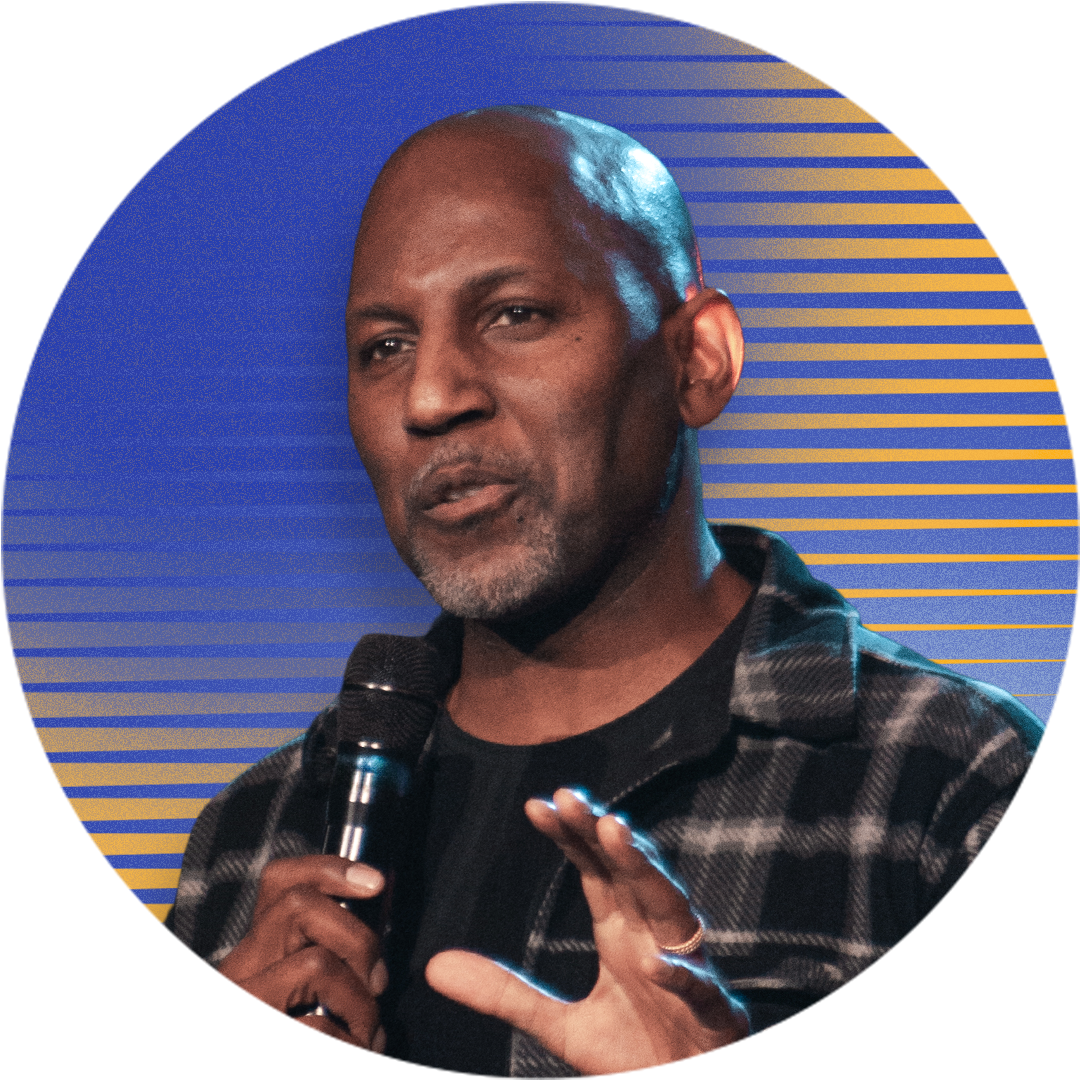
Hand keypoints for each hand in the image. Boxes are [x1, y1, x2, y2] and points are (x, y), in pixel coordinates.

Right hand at [208, 855, 387, 1079]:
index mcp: (257, 949)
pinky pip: (315, 1029)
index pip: (279, 880)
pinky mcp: (247, 1050)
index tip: (375, 882)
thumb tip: (380, 942)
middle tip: (378, 983)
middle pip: (299, 905)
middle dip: (358, 938)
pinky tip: (355, 1068)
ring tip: (370, 1038)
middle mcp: (238, 969)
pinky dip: (350, 1050)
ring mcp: (237, 1008)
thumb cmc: (302, 1055)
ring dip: (361, 1004)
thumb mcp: (313, 996)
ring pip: (316, 963)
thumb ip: (334, 959)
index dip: (329, 868)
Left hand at [426, 789, 766, 1079]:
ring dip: (644, 871)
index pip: (595, 872)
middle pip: (629, 874)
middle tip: (572, 797)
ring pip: (670, 909)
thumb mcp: (561, 1028)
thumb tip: (434, 966)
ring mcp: (687, 972)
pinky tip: (658, 961)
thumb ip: (505, 993)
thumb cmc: (640, 1057)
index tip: (537, 805)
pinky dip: (682, 974)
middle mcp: (655, 940)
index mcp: (622, 935)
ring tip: (616, 834)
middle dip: (603, 833)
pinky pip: (699, 990)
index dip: (571, 837)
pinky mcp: (716, 1018)